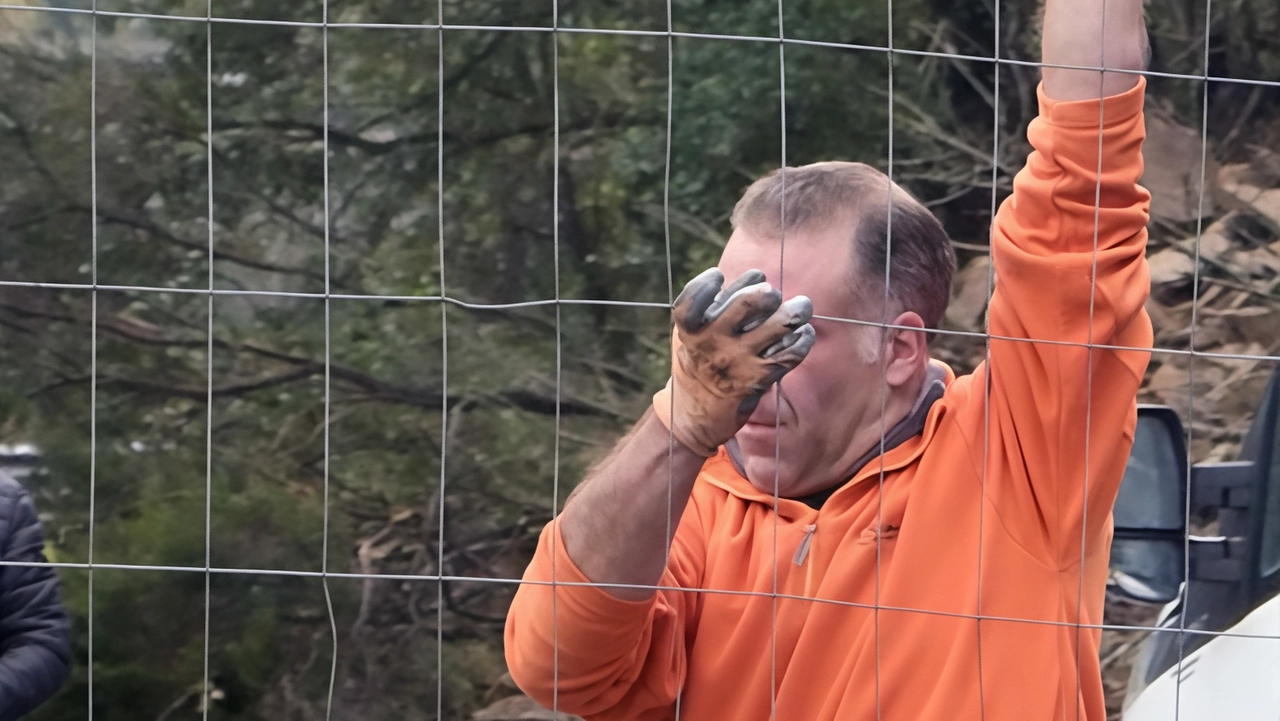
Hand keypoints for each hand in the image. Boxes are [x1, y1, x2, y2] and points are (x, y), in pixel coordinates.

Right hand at [652, 268, 815, 455]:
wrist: (695, 416)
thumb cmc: (697, 363)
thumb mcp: (689, 336)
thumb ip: (711, 307)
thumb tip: (754, 278)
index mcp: (690, 331)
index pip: (693, 300)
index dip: (705, 284)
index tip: (717, 276)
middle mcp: (713, 344)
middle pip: (746, 302)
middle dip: (767, 291)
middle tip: (772, 294)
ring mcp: (737, 361)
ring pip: (777, 325)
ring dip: (795, 311)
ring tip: (802, 306)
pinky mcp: (758, 380)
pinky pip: (790, 354)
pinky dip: (802, 340)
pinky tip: (804, 333)